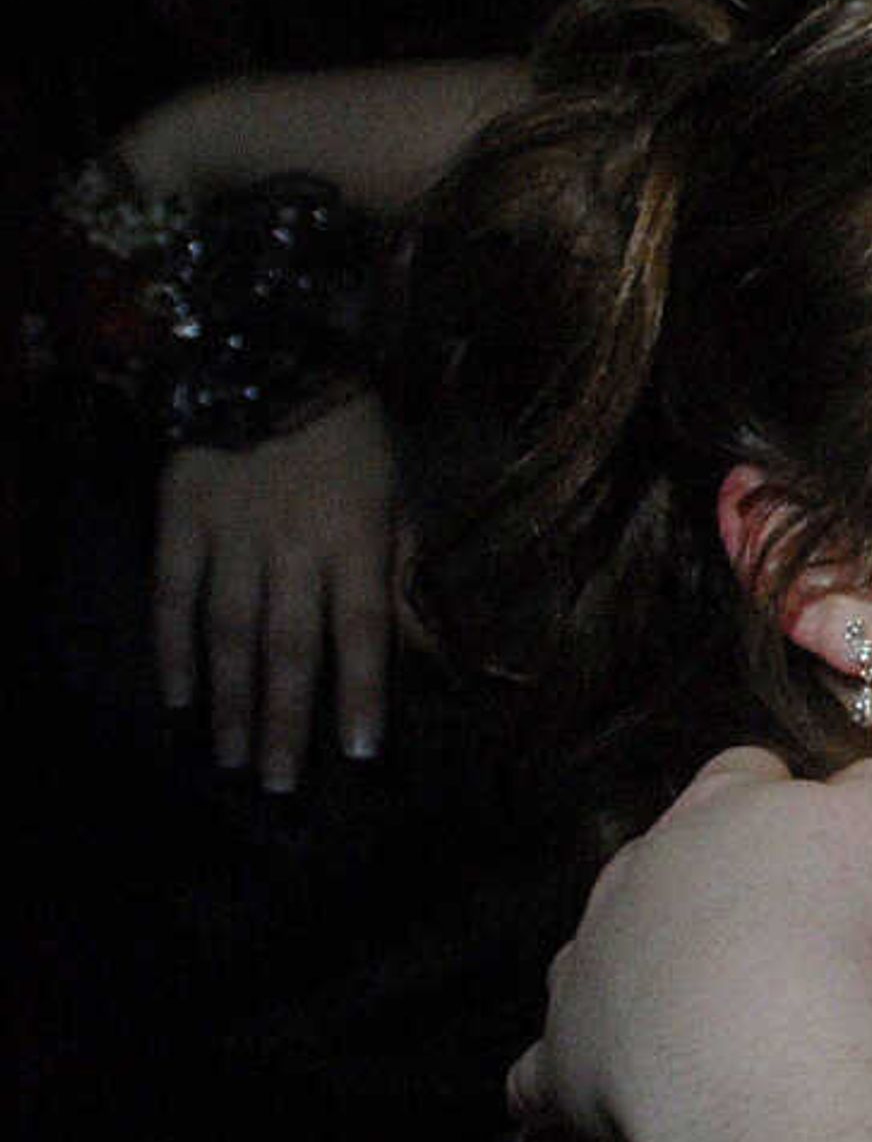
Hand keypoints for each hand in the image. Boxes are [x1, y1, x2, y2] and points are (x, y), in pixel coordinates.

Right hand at [153, 392, 396, 788]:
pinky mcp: (179, 518)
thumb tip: (431, 651)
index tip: (359, 752)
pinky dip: (172, 646)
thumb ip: (406, 576)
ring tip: (231, 758)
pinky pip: (171, 592)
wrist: (268, 357)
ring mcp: (229, 535)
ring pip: (228, 632)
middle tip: (277, 785)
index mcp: (355, 540)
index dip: (361, 692)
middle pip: (288, 647)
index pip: (360, 629)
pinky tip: (177, 697)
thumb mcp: (402, 497)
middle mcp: (291, 547)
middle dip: (283, 721)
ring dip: (229, 701)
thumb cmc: (353, 437)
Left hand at [511, 751, 871, 1141]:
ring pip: (595, 949)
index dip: (779, 797)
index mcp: (717, 811)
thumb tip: (865, 784)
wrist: (763, 1040)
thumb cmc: (845, 922)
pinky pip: (547, 1065)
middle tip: (765, 930)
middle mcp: (635, 875)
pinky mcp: (564, 1053)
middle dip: (701, 883)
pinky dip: (570, 1070)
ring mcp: (588, 961)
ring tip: (688, 1009)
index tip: (815, 834)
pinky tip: (599, 1088)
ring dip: (633, 966)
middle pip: (660, 858)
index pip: (742, 775)